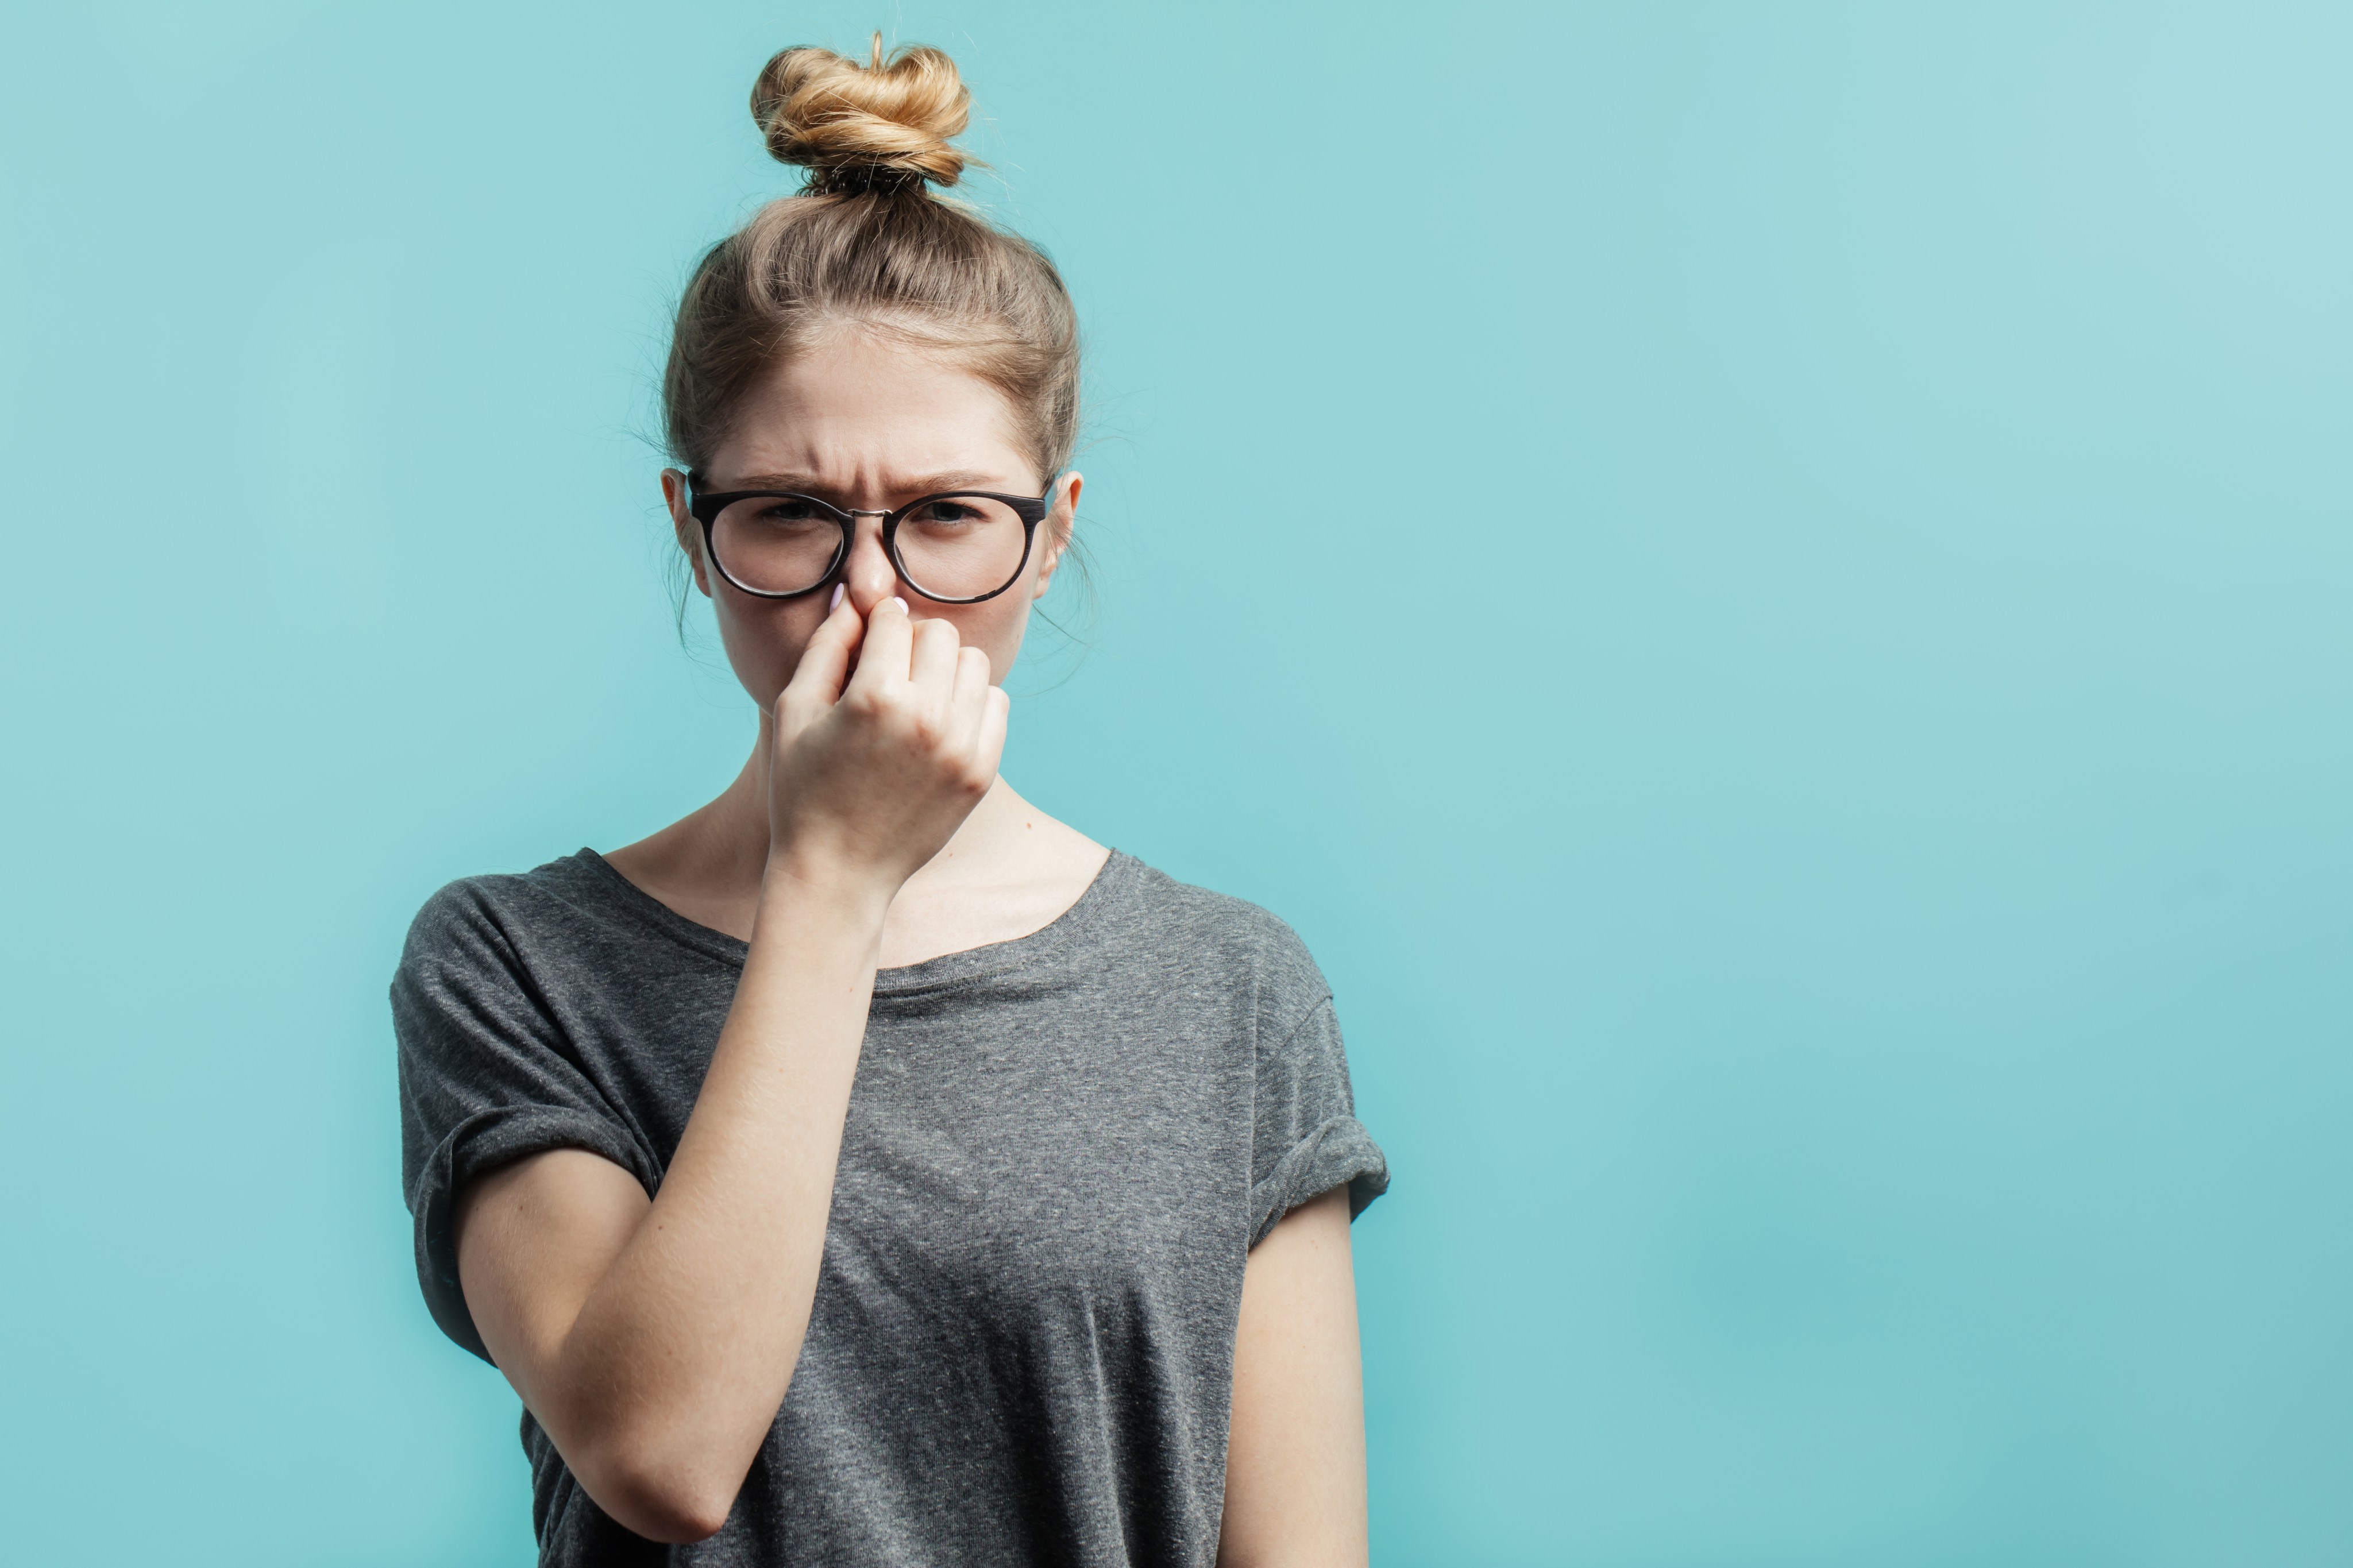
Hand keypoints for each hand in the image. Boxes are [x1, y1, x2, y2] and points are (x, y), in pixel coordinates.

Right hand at [759, 593, 1008, 896]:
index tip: (868, 644)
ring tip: (916, 696)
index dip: (876, 624)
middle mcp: (927, 719)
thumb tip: (857, 597)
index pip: (895, 619)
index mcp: (875, 698)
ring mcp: (961, 748)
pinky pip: (996, 703)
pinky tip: (939, 722)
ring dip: (946, 669)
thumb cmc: (802, 789)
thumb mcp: (795, 711)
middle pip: (941, 635)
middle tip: (890, 671)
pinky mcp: (982, 772)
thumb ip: (827, 645)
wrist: (838, 871)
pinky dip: (970, 702)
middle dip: (914, 642)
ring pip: (975, 664)